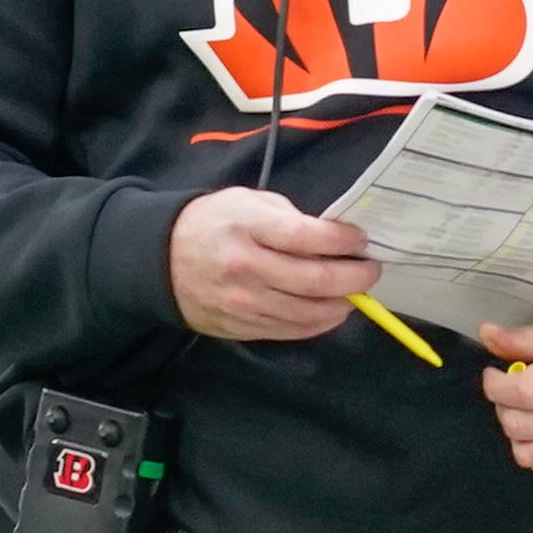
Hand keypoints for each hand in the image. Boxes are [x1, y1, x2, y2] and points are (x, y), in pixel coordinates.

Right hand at [167, 186, 378, 341]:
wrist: (162, 261)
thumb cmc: (213, 223)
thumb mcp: (247, 201)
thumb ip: (289, 217)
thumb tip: (332, 238)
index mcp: (247, 227)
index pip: (307, 238)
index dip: (343, 241)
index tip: (360, 239)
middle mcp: (246, 268)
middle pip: (316, 281)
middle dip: (355, 277)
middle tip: (371, 270)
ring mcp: (244, 303)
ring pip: (309, 313)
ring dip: (343, 304)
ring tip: (355, 291)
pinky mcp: (243, 327)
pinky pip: (293, 331)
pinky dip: (321, 322)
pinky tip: (332, 309)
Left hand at [476, 309, 532, 477]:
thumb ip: (527, 338)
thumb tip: (485, 336)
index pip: (524, 393)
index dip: (496, 387)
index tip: (494, 375)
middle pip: (522, 427)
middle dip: (504, 408)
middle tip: (511, 392)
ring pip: (531, 455)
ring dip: (519, 433)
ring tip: (529, 412)